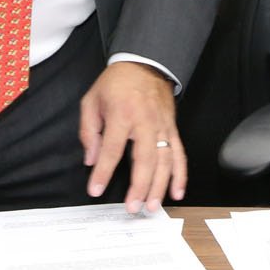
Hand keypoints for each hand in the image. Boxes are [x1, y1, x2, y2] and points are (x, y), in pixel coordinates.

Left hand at [80, 61, 183, 212]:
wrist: (146, 63)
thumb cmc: (117, 83)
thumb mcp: (92, 100)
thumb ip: (89, 131)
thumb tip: (91, 159)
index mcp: (122, 113)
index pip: (112, 148)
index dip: (103, 171)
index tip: (95, 190)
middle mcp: (145, 121)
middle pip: (145, 159)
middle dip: (140, 186)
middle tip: (133, 207)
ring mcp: (163, 126)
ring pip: (166, 160)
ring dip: (160, 186)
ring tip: (152, 206)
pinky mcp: (173, 129)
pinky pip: (179, 154)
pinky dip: (180, 175)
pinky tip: (177, 192)